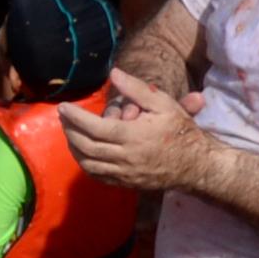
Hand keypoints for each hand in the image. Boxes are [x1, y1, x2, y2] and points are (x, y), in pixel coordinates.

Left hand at [60, 67, 205, 191]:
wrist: (196, 165)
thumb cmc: (180, 130)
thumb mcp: (163, 103)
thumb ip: (137, 89)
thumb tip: (113, 73)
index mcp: (133, 136)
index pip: (95, 127)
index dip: (75, 117)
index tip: (62, 107)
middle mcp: (126, 157)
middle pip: (86, 146)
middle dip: (69, 130)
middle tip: (63, 117)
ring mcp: (125, 173)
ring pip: (88, 163)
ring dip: (74, 147)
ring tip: (69, 132)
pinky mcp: (126, 183)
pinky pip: (98, 176)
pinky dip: (85, 163)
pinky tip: (82, 151)